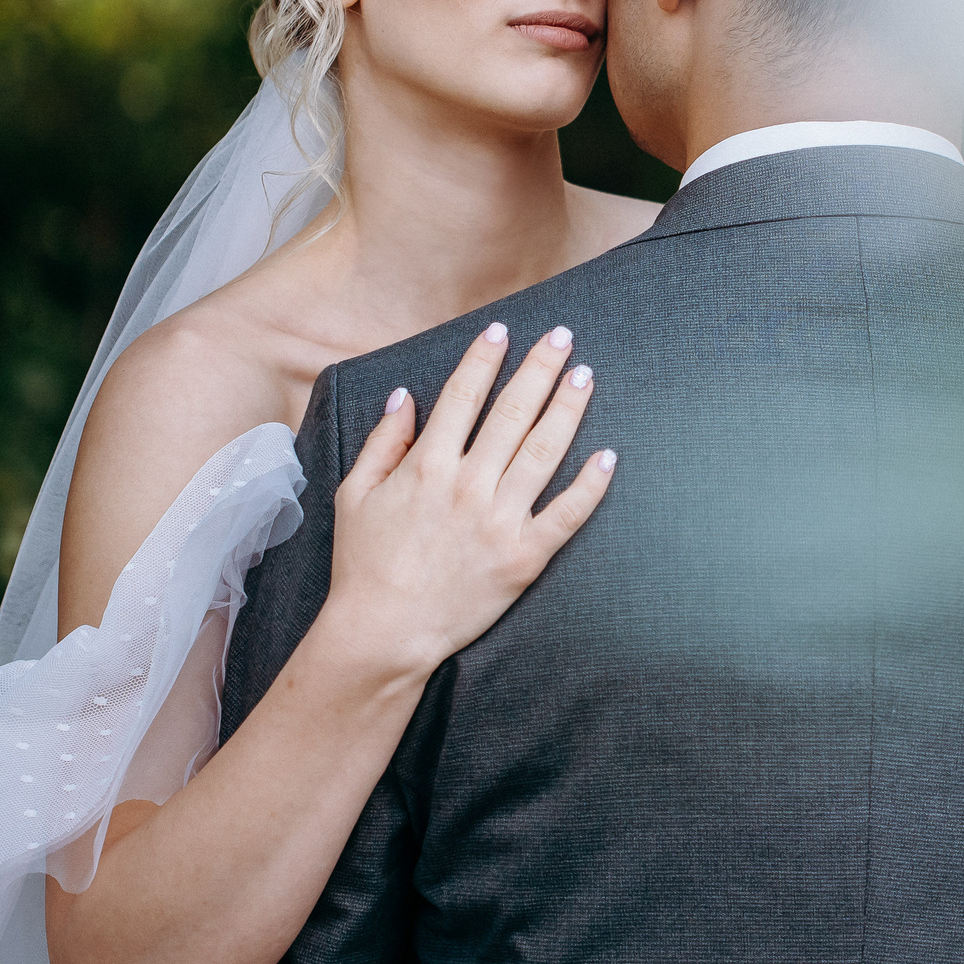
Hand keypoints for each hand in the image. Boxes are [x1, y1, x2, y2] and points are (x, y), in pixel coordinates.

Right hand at [321, 322, 614, 676]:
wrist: (383, 633)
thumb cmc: (365, 566)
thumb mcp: (354, 495)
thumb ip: (382, 443)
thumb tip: (404, 397)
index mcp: (426, 465)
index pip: (462, 396)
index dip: (484, 358)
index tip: (502, 330)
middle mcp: (467, 485)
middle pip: (512, 412)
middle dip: (539, 368)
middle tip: (562, 337)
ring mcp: (499, 520)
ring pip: (543, 451)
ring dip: (567, 409)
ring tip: (584, 375)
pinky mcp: (524, 557)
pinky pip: (566, 515)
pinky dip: (590, 485)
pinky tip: (608, 456)